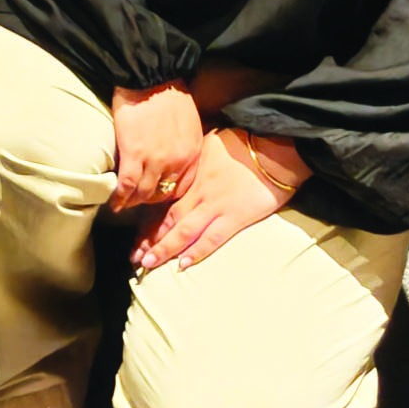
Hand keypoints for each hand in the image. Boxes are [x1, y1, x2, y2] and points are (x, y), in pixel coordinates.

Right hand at [108, 81, 202, 207]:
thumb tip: (172, 152)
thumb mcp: (188, 121)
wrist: (151, 75)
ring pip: (144, 194)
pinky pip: (127, 185)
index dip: (167, 193)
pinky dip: (119, 197)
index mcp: (193, 151)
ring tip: (123, 203)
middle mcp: (178, 160)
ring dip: (133, 202)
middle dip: (149, 201)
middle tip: (137, 202)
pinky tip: (113, 202)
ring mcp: (157, 160)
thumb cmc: (167, 91)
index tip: (155, 193)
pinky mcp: (135, 154)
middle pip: (163, 193)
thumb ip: (184, 142)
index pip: (182, 186)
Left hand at [132, 127, 288, 273]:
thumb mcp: (211, 143)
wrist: (274, 148)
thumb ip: (197, 158)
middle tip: (134, 257)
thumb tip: (184, 159)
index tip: (136, 236)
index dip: (149, 221)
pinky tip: (182, 264)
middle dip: (149, 240)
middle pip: (168, 219)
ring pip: (183, 231)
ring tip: (148, 264)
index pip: (164, 202)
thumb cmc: (245, 143)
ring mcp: (215, 205)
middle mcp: (198, 192)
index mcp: (192, 175)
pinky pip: (212, 237)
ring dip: (164, 248)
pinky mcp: (235, 216)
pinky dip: (196, 251)